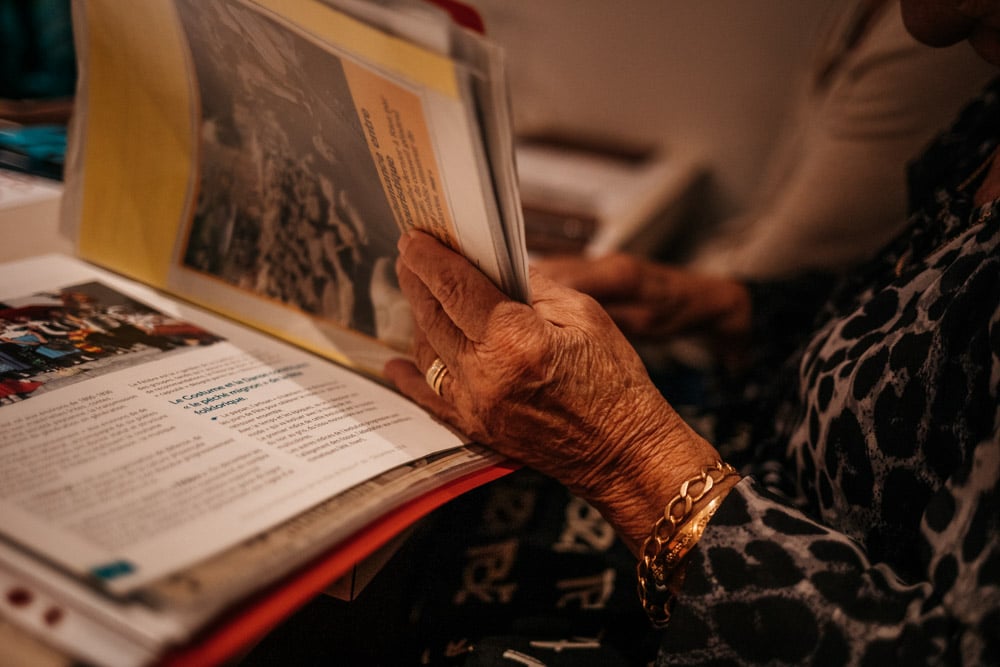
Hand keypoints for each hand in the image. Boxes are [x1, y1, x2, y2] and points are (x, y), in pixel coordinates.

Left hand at [385, 232, 726, 550]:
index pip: (456, 288)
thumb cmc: (614, 382)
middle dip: (417, 282)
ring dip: (417, 320)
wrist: (623, 453)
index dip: (430, 259)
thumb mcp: (585, 314)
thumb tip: (496, 268)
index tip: (413, 239)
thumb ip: (534, 287)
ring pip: (426, 353)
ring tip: (419, 296)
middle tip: (409, 258)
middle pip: (433, 316)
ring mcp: (474, 405)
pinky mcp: (474, 428)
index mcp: (514, 339)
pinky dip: (410, 377)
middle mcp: (483, 374)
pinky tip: (396, 363)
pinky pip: (428, 397)